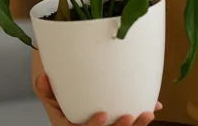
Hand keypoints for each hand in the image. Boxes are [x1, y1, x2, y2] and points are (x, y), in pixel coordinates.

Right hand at [35, 72, 161, 125]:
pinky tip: (154, 107)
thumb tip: (43, 77)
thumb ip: (45, 89)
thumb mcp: (49, 95)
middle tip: (129, 116)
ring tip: (148, 113)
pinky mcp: (117, 125)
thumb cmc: (61, 99)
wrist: (70, 103)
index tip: (102, 114)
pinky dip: (142, 120)